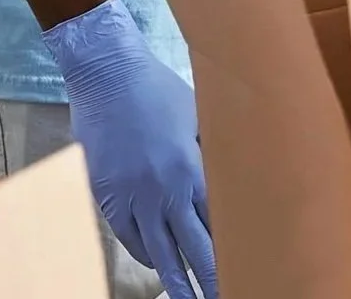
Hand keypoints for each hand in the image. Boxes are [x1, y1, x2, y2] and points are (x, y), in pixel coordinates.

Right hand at [43, 0, 215, 298]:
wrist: (106, 72)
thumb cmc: (158, 88)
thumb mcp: (198, 116)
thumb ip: (212, 152)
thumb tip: (233, 176)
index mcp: (192, 170)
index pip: (218, 228)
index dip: (231, 256)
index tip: (244, 274)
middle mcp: (164, 191)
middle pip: (193, 251)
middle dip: (210, 281)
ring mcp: (132, 196)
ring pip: (157, 253)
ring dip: (175, 281)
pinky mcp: (106, 195)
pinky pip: (127, 237)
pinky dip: (144, 254)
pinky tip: (156, 264)